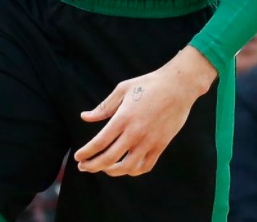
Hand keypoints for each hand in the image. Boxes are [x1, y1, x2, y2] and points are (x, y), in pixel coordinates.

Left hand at [74, 47, 215, 176]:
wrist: (178, 86)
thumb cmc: (148, 84)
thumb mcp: (122, 90)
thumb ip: (103, 107)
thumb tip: (85, 117)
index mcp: (123, 118)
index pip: (99, 143)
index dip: (86, 153)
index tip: (78, 157)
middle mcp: (135, 133)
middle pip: (109, 159)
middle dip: (93, 165)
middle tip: (83, 167)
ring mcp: (149, 141)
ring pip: (127, 167)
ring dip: (112, 171)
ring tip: (103, 168)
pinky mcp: (161, 145)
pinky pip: (146, 166)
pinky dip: (133, 171)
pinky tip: (126, 167)